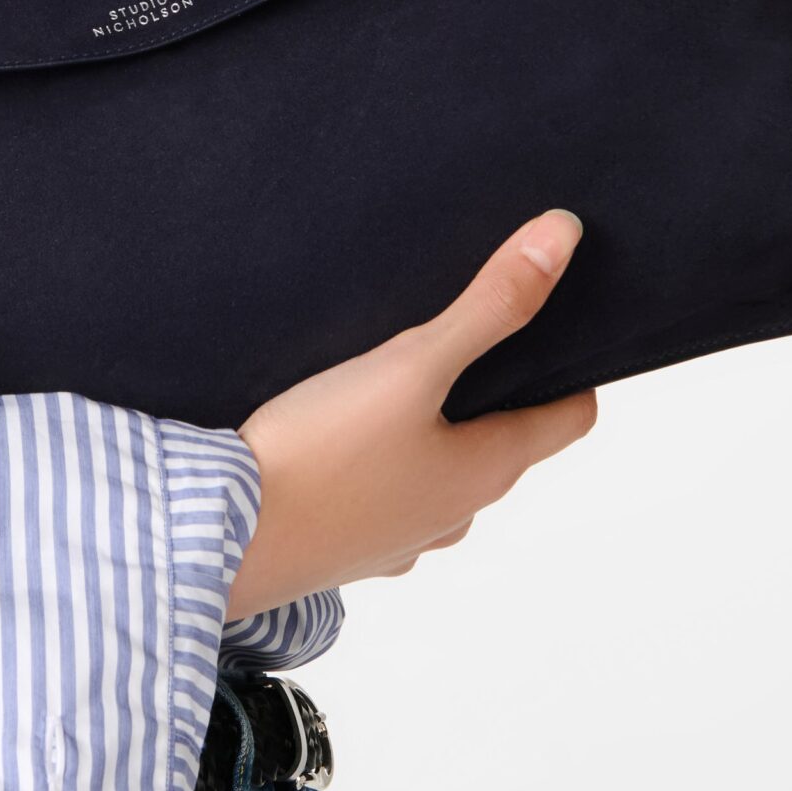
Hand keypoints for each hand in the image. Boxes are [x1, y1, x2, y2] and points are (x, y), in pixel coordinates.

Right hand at [225, 208, 597, 620]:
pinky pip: (377, 501)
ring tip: (383, 384)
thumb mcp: (409, 365)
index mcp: (487, 470)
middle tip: (454, 338)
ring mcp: (399, 540)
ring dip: (424, 437)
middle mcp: (455, 514)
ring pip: (434, 477)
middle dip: (485, 395)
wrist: (222, 538)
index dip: (569, 371)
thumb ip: (486, 306)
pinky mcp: (344, 550)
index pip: (569, 418)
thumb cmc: (320, 456)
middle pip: (497, 446)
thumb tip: (562, 239)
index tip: (552, 330)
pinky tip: (332, 437)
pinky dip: (371, 469)